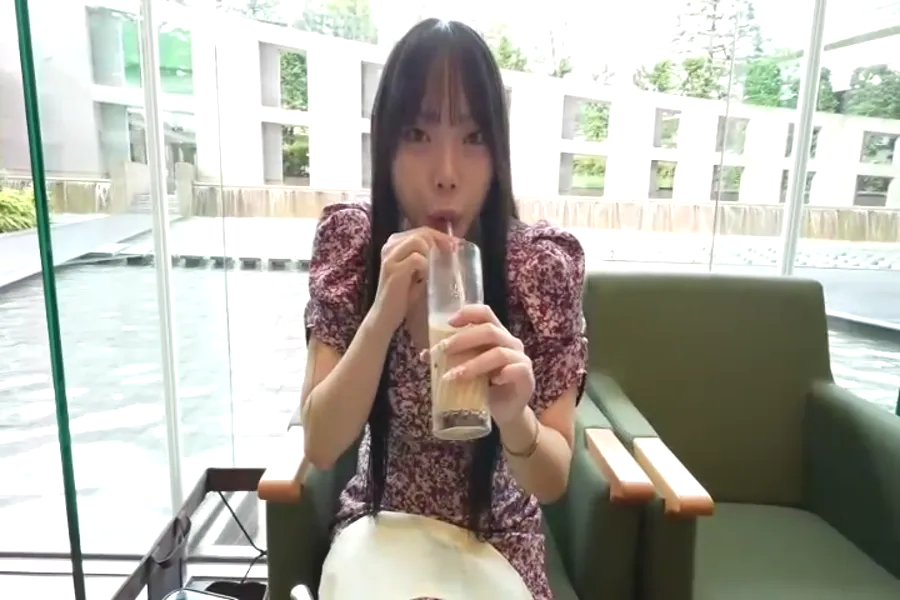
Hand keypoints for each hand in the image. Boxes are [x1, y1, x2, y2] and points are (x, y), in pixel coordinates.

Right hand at [371, 227, 454, 333]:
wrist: (384, 317)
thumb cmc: (403, 296)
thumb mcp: (415, 272)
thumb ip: (426, 258)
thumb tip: (450, 250)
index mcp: (394, 243)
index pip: (422, 230)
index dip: (441, 237)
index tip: (456, 246)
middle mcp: (389, 246)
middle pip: (422, 233)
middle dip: (441, 242)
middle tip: (452, 255)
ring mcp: (390, 257)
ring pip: (419, 241)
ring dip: (431, 254)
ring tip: (432, 270)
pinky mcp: (393, 270)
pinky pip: (416, 258)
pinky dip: (425, 267)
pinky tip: (424, 278)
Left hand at [435, 304, 533, 426]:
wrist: (504, 412)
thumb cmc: (484, 387)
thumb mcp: (466, 371)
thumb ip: (450, 360)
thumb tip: (425, 354)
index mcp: (496, 335)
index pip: (485, 314)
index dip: (468, 313)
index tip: (449, 322)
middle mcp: (510, 342)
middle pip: (489, 330)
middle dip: (463, 340)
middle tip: (443, 351)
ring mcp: (520, 359)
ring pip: (499, 353)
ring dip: (473, 364)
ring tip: (453, 376)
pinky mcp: (526, 377)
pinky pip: (516, 369)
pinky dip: (503, 373)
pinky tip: (492, 382)